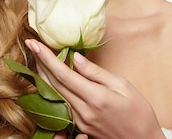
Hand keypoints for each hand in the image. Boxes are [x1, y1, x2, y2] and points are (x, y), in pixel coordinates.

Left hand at [25, 39, 165, 138]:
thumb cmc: (139, 112)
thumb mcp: (123, 86)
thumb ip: (96, 73)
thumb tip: (76, 57)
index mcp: (95, 97)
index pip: (63, 74)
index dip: (46, 57)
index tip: (35, 43)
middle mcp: (83, 111)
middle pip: (54, 84)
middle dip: (40, 63)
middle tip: (32, 46)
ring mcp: (79, 122)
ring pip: (54, 96)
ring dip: (43, 76)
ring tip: (37, 59)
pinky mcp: (79, 128)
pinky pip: (60, 106)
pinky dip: (52, 90)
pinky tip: (48, 80)